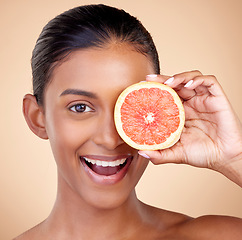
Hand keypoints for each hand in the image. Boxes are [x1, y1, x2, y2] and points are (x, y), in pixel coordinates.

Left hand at [139, 71, 241, 185]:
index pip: (167, 95)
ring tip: (169, 83)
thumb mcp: (176, 153)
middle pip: (176, 84)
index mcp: (181, 113)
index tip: (142, 87)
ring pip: (191, 78)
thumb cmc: (202, 154)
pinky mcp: (217, 99)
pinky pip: (210, 82)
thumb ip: (159, 154)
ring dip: (179, 76)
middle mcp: (191, 104)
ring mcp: (204, 100)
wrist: (224, 158)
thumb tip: (140, 152)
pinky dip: (198, 79)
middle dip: (163, 79)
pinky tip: (188, 85)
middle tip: (149, 79)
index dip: (156, 89)